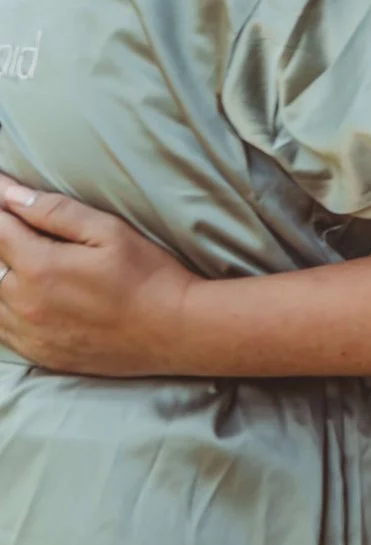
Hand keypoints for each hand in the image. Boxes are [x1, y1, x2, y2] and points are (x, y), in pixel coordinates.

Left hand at [0, 172, 198, 376]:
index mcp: (40, 266)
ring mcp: (30, 333)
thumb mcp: (111, 232)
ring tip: (20, 262)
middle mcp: (24, 303)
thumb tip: (10, 195)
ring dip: (0, 276)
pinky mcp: (41, 354)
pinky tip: (21, 297)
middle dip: (2, 242)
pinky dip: (4, 309)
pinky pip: (2, 331)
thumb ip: (56, 212)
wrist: (178, 331)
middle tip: (16, 231)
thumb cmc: (150, 276)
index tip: (1, 191)